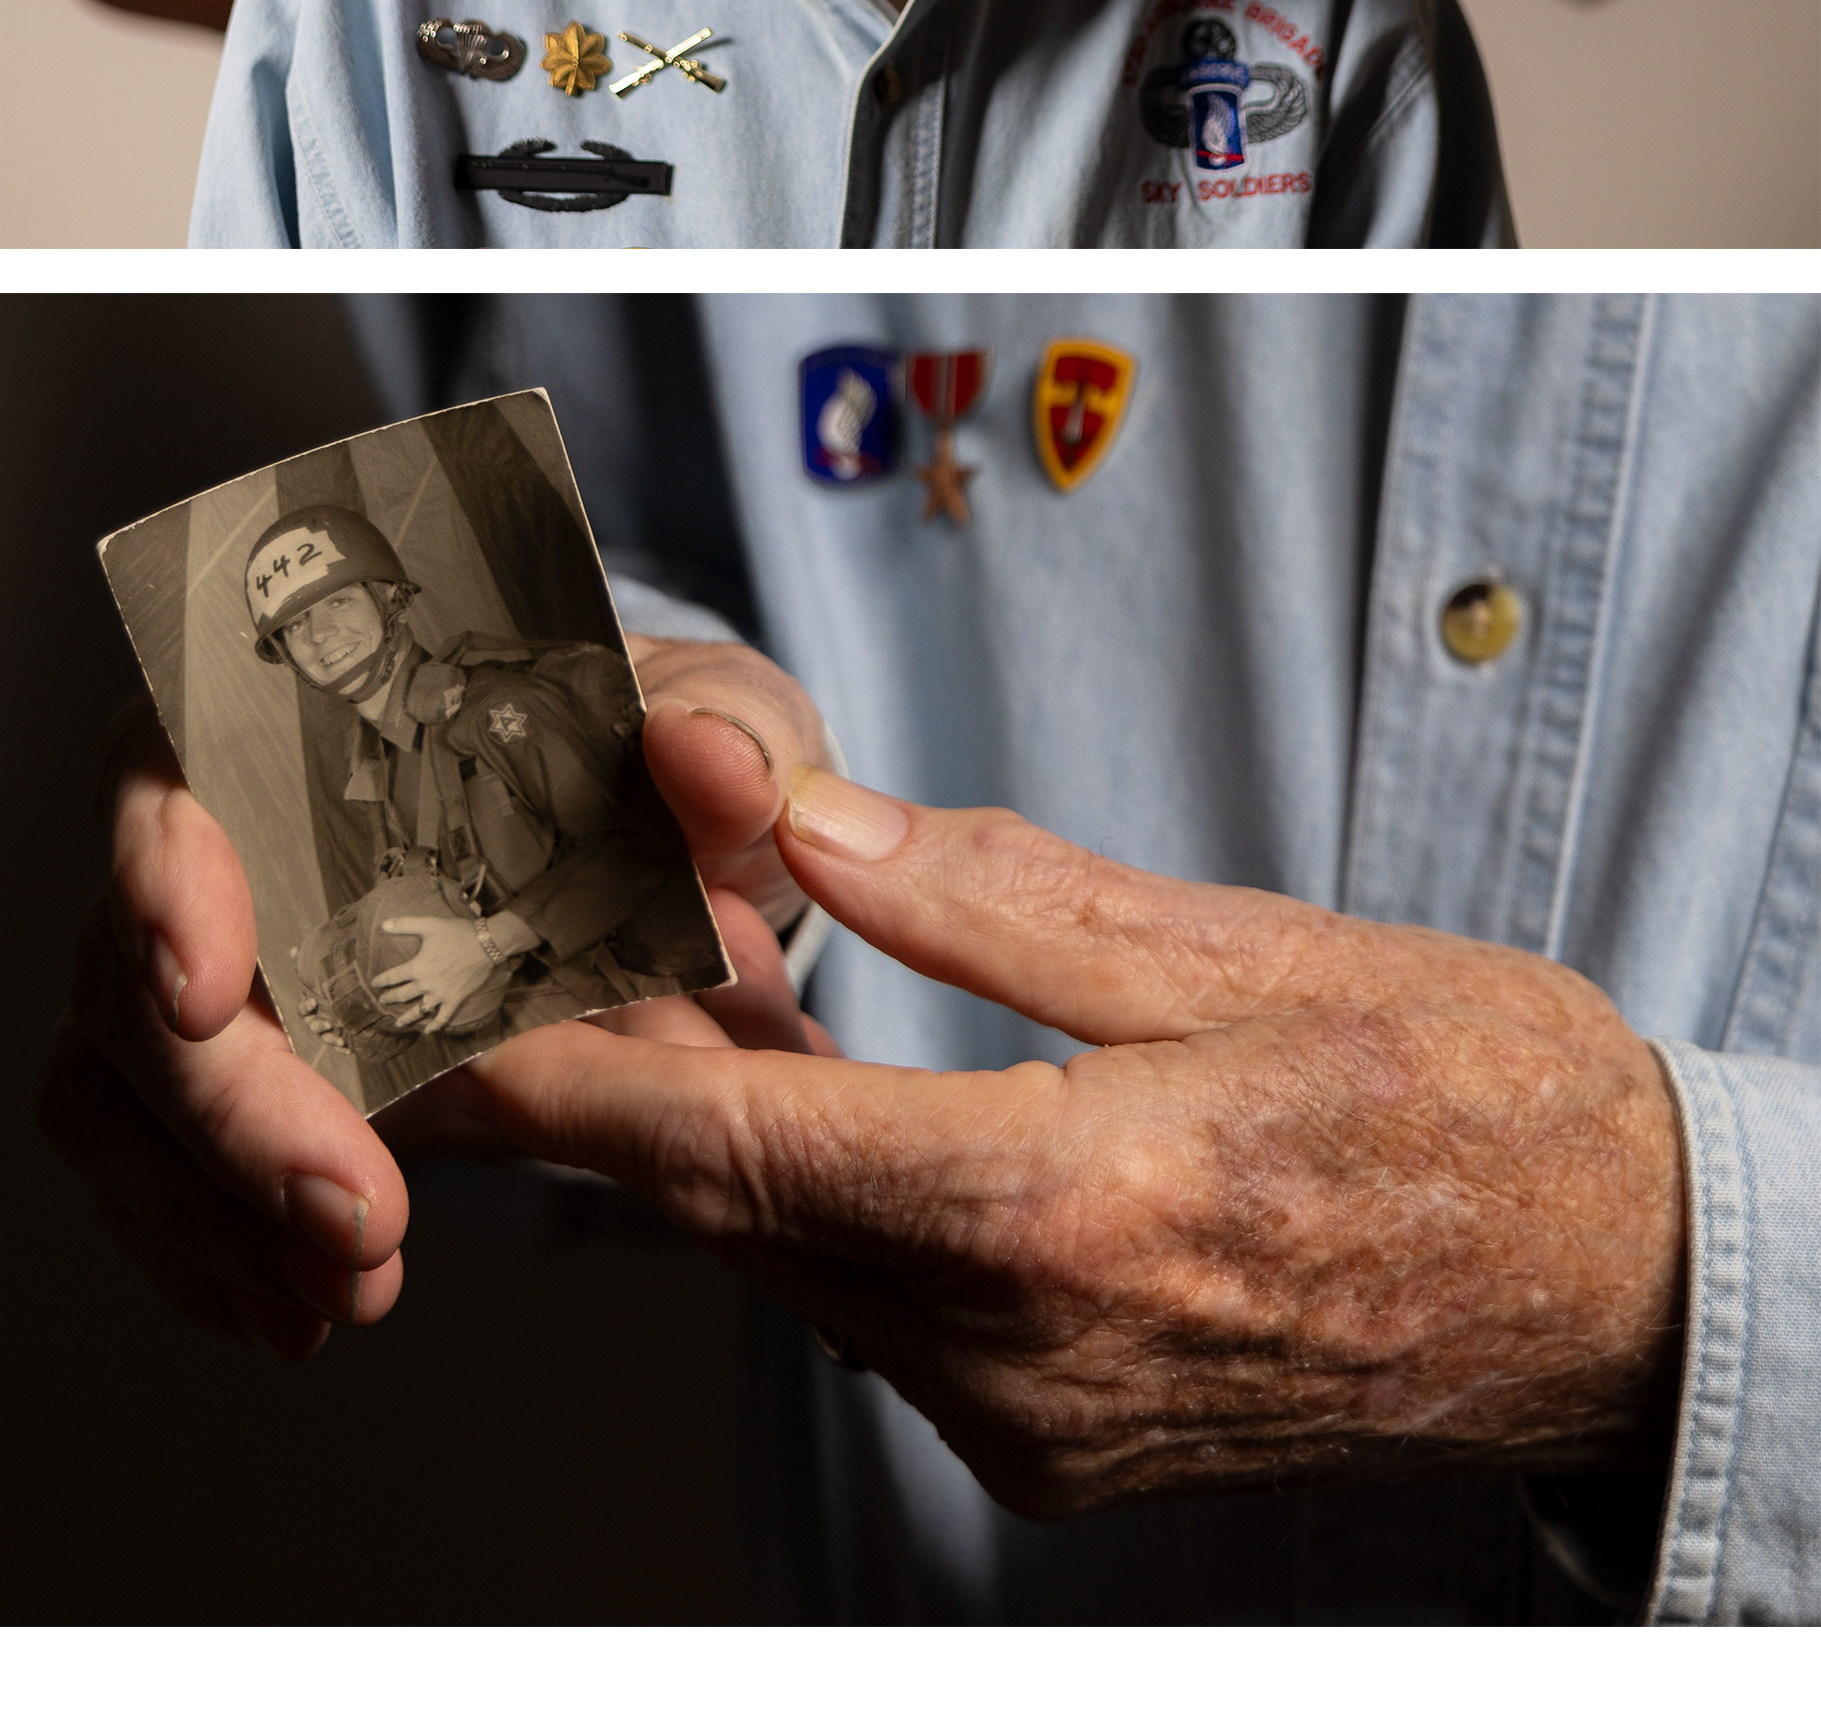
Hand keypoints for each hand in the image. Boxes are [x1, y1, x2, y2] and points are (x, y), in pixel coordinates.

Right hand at [37, 641, 838, 1359]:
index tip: (208, 987)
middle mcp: (235, 839)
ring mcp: (217, 968)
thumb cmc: (656, 758)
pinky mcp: (233, 1081)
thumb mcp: (723, 721)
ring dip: (216, 1206)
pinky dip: (216, 1253)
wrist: (672, 866)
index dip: (166, 869)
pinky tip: (297, 1305)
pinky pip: (155, 1176)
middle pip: (135, 962)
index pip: (176, 760)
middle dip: (229, 1107)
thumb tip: (709, 763)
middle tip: (348, 1206)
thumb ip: (726, 733)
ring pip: (123, 1089)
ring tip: (348, 1280)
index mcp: (321, 714)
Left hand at [373, 917, 498, 1033]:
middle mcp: (426, 984)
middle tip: (383, 1001)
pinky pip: (442, 1017)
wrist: (485, 944)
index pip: (393, 976)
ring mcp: (440, 994)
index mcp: (417, 967)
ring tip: (398, 1024)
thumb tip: (384, 924)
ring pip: (419, 1010)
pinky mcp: (455, 999)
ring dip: (407, 1018)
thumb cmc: (457, 932)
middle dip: (391, 998)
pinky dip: (434, 1025)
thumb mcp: (430, 924)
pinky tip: (428, 1031)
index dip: (382, 980)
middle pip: (403, 995)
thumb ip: (406, 924)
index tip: (375, 983)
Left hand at [460, 769, 1687, 1521]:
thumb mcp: (1243, 954)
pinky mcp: (1057, 1439)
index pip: (723, 1147)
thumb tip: (797, 820)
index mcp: (1058, 1219)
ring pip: (795, 1257)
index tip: (421, 1015)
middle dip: (616, 1074)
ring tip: (669, 975)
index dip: (546, 1078)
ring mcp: (1035, 1425)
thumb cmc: (1474, 1102)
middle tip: (536, 933)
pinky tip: (810, 1085)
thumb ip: (990, 899)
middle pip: (733, 1208)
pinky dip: (819, 1192)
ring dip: (718, 1128)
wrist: (1622, 1289)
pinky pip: (877, 1304)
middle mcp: (1018, 1363)